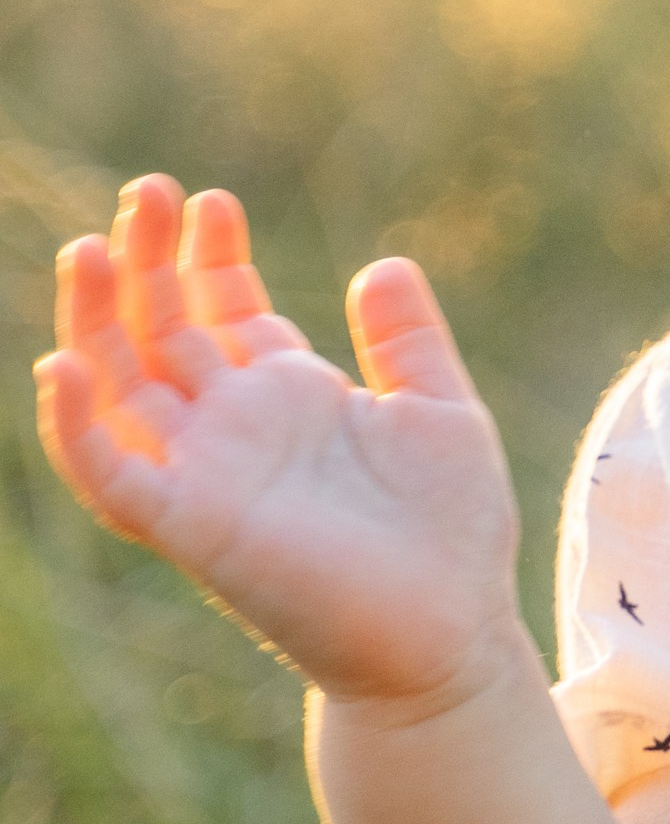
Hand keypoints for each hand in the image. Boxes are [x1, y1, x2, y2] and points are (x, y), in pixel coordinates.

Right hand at [37, 175, 526, 707]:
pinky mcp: (193, 528)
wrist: (451, 634)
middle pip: (163, 330)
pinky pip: (112, 476)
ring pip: (120, 388)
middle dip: (147, 262)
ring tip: (91, 247)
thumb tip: (383, 264)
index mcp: (288, 395)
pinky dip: (78, 425)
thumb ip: (407, 341)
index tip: (210, 200)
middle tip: (146, 189)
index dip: (209, 254)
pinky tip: (64, 364)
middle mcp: (235, 429)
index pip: (223, 310)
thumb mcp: (438, 411)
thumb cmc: (450, 532)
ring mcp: (206, 476)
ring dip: (96, 320)